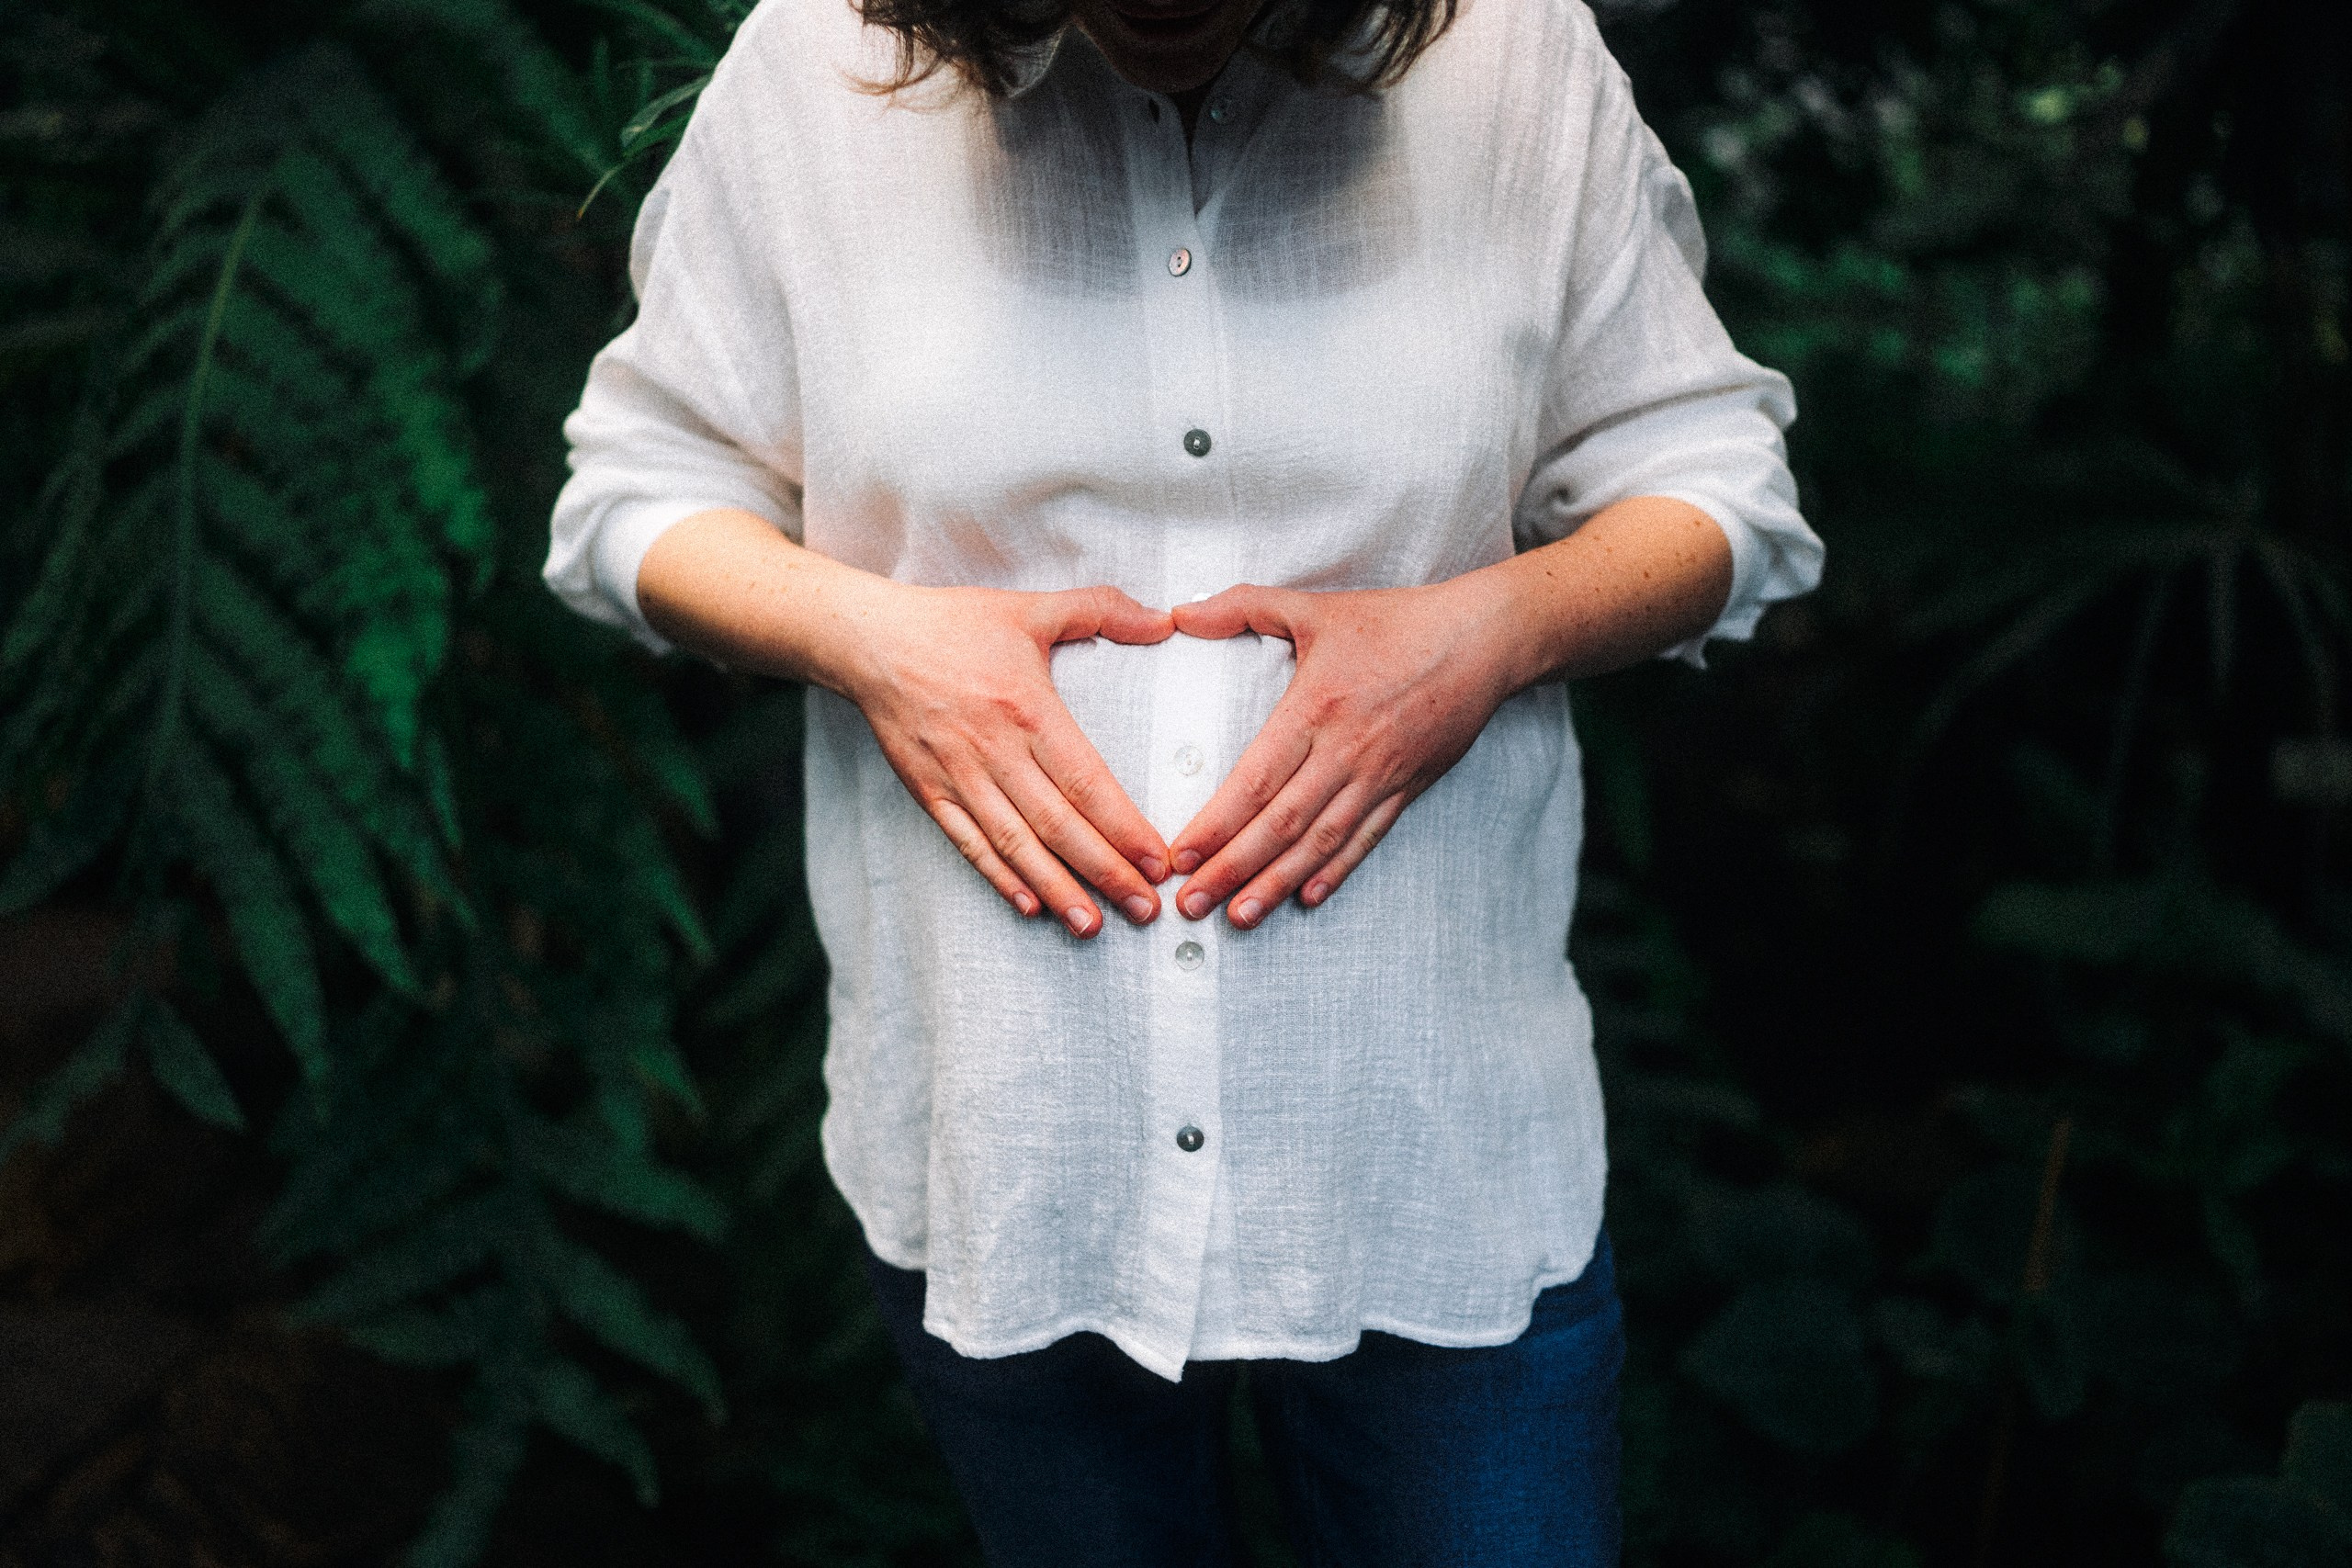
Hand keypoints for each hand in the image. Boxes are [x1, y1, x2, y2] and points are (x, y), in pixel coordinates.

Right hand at [842, 580, 1176, 935]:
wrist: (869, 640)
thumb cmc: (955, 623)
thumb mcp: (1032, 607)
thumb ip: (1102, 609)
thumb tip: (1165, 620)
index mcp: (1027, 708)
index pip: (1086, 781)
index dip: (1124, 827)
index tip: (1159, 862)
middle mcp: (994, 749)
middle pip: (1057, 824)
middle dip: (1104, 872)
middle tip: (1144, 910)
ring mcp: (958, 775)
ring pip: (1015, 844)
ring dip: (1056, 888)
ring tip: (1092, 924)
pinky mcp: (928, 791)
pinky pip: (968, 842)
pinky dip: (998, 877)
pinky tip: (1029, 905)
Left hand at [1165, 576, 1516, 927]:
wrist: (1481, 640)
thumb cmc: (1395, 621)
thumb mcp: (1314, 606)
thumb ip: (1242, 606)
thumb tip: (1179, 613)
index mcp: (1315, 708)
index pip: (1256, 780)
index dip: (1217, 824)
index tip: (1181, 856)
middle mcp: (1346, 751)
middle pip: (1281, 824)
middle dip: (1232, 869)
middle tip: (1191, 904)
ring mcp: (1379, 775)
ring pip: (1321, 842)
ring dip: (1277, 883)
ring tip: (1239, 916)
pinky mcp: (1408, 787)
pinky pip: (1367, 838)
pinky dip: (1336, 871)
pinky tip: (1307, 898)